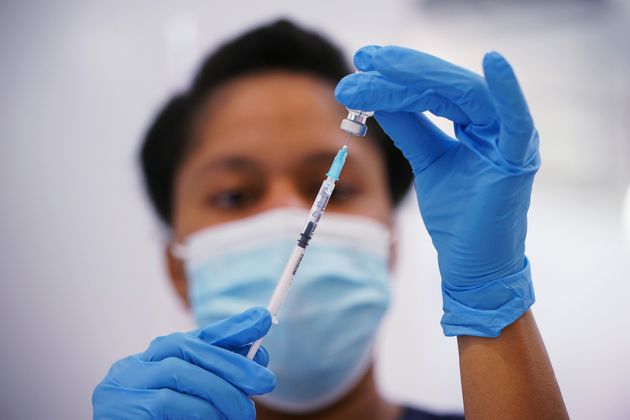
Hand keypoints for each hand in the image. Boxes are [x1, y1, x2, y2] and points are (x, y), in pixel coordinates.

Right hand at [92, 307, 274, 418]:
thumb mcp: (190, 398)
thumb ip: (215, 377)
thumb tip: (256, 359)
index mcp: (153, 359)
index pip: (197, 336)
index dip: (231, 326)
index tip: (262, 318)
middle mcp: (136, 365)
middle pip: (189, 348)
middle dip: (233, 362)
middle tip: (265, 380)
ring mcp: (127, 385)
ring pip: (181, 372)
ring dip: (222, 392)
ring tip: (243, 414)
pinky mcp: (125, 408)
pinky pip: (170, 401)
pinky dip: (201, 411)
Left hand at [335, 46, 537, 336]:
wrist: (472, 264)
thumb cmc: (457, 216)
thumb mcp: (428, 161)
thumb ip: (410, 127)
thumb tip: (378, 92)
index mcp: (476, 124)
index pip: (434, 90)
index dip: (399, 74)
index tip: (361, 62)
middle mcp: (495, 125)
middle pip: (448, 86)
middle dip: (403, 70)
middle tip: (363, 58)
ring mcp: (509, 140)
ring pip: (467, 95)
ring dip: (422, 76)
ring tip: (382, 64)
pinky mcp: (517, 161)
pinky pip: (516, 122)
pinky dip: (508, 91)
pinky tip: (493, 62)